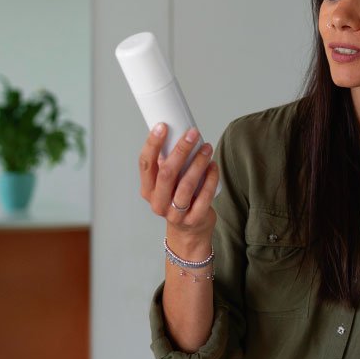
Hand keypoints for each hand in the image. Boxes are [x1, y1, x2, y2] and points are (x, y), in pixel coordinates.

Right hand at [138, 124, 218, 245]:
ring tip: (206, 148)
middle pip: (167, 173)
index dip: (152, 144)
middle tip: (192, 134)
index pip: (145, 164)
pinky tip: (213, 165)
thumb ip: (167, 164)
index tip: (162, 126)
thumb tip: (175, 133)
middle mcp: (158, 203)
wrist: (188, 232)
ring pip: (187, 184)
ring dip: (198, 163)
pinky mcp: (194, 219)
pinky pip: (205, 196)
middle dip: (180, 150)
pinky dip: (211, 178)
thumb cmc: (177, 200)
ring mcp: (176, 213)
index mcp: (148, 190)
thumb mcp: (166, 184)